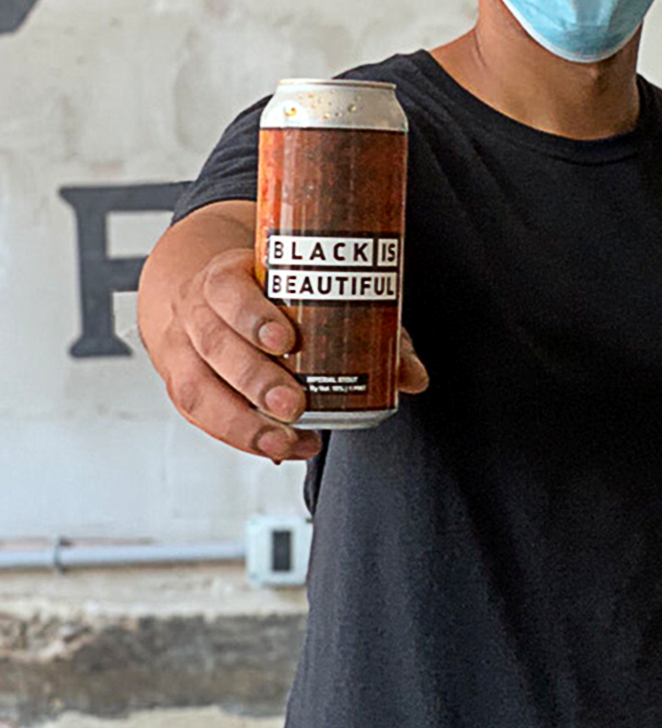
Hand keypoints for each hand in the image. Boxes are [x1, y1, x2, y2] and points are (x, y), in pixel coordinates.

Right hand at [145, 245, 427, 461]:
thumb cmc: (270, 296)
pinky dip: (239, 437)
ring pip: (198, 387)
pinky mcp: (182, 386)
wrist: (208, 298)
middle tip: (293, 404)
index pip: (228, 290)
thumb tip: (413, 376)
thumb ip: (366, 327)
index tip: (286, 338)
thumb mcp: (306, 293)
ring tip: (286, 441)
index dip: (252, 315)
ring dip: (244, 422)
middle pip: (215, 345)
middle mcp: (196, 313)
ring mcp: (182, 352)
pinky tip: (278, 449)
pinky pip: (200, 416)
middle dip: (255, 378)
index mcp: (225, 277)